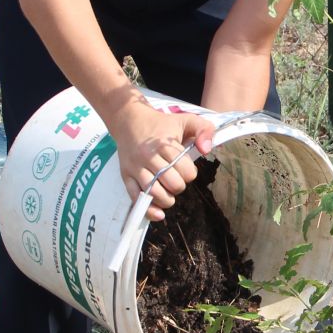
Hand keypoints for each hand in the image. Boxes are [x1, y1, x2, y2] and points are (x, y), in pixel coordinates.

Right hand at [112, 105, 215, 220]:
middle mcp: (149, 157)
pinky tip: (158, 214)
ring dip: (166, 200)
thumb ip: (204, 130)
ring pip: (154, 193)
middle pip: (171, 183)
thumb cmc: (161, 123)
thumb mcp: (186, 119)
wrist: (129, 120)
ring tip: (169, 194)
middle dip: (179, 186)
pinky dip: (148, 209)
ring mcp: (135, 168)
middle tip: (176, 180)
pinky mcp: (125, 176)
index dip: (190, 174)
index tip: (186, 169)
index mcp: (165, 145)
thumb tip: (206, 150)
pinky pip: (136, 197)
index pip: (185, 171)